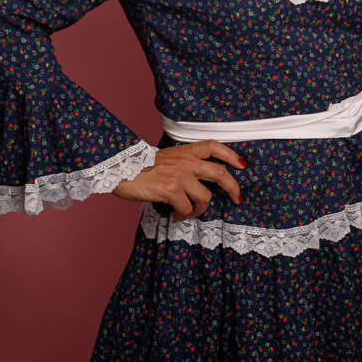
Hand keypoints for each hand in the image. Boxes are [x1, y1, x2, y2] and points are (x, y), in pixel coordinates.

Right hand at [112, 139, 246, 221]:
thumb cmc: (140, 167)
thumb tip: (197, 182)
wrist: (119, 168)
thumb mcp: (166, 158)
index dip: (231, 155)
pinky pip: (187, 208)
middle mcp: (185, 162)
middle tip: (236, 199)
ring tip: (188, 212)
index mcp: (185, 152)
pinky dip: (183, 215)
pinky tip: (175, 215)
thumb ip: (182, 165)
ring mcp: (180, 175)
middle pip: (220, 173)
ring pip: (205, 197)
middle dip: (233, 188)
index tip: (242, 164)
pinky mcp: (171, 189)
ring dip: (199, 210)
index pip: (213, 146)